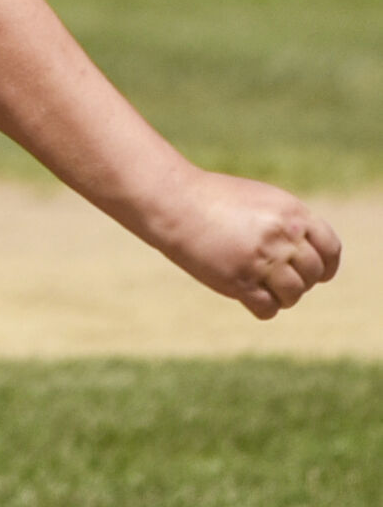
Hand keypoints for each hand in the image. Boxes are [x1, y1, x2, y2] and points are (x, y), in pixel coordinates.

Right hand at [155, 168, 341, 319]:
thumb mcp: (260, 200)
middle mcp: (281, 237)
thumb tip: (307, 254)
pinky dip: (261, 307)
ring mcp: (261, 260)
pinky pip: (267, 308)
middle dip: (298, 280)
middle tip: (274, 275)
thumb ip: (287, 224)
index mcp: (291, 213)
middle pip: (312, 275)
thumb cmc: (214, 198)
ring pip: (293, 295)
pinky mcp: (239, 281)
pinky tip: (247, 294)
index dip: (325, 265)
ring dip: (280, 295)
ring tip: (260, 285)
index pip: (330, 249)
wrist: (175, 201)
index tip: (315, 272)